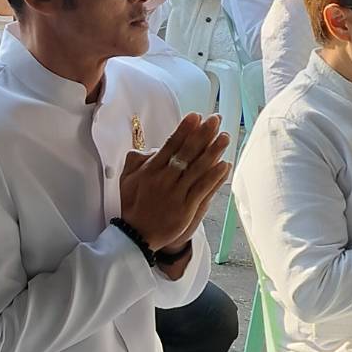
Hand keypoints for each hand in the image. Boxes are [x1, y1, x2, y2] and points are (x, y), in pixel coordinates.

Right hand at [119, 114, 231, 252]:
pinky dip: (214, 177)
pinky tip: (224, 165)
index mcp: (150, 170)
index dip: (184, 129)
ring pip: (197, 169)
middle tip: (215, 120)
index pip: (170, 145)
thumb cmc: (133, 205)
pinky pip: (202, 189)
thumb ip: (136, 160)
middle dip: (202, 134)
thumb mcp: (127, 179)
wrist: (136, 235)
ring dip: (213, 151)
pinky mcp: (186, 208)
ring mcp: (176, 194)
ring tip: (225, 137)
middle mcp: (164, 179)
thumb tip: (153, 148)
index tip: (195, 116)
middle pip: (186, 153)